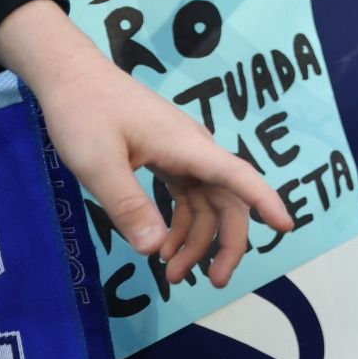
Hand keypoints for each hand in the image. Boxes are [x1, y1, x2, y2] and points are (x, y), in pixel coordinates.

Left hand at [0, 1, 292, 287]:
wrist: (73, 76)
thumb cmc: (85, 113)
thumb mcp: (98, 164)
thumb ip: (128, 206)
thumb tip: (155, 249)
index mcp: (187, 147)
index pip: (237, 176)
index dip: (264, 201)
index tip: (285, 226)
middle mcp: (194, 150)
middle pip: (227, 199)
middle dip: (226, 241)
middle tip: (212, 282)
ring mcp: (183, 153)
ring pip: (207, 202)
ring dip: (197, 239)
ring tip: (171, 275)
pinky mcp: (168, 156)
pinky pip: (188, 195)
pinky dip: (181, 224)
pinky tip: (163, 246)